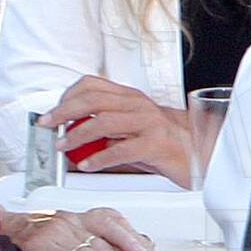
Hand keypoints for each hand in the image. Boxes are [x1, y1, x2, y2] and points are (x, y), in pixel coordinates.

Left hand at [39, 77, 200, 187]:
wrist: (201, 154)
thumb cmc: (164, 142)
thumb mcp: (131, 129)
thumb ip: (105, 128)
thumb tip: (70, 135)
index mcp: (131, 98)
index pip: (92, 85)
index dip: (66, 98)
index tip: (51, 115)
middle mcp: (139, 105)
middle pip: (93, 100)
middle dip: (63, 113)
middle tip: (48, 128)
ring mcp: (150, 123)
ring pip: (104, 122)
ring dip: (77, 136)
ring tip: (64, 148)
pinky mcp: (157, 144)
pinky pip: (121, 149)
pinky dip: (99, 158)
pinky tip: (88, 165)